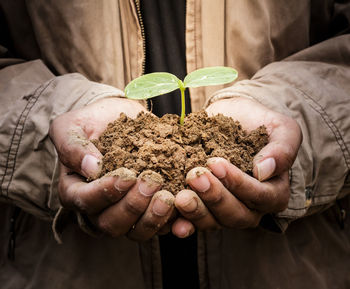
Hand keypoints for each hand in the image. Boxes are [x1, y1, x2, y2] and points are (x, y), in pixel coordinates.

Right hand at [50, 98, 174, 240]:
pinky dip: (172, 220)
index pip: (86, 201)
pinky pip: (159, 226)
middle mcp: (98, 209)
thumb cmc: (91, 122)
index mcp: (75, 191)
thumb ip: (73, 146)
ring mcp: (124, 213)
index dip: (106, 193)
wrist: (117, 120)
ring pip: (136, 231)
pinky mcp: (147, 211)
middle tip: (152, 182)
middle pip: (111, 223)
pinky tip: (183, 205)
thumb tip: (91, 167)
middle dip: (133, 206)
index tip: (127, 176)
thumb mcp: (71, 127)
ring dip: (153, 218)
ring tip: (168, 197)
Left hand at [172, 97, 301, 236]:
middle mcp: (250, 207)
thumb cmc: (259, 124)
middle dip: (214, 197)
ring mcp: (224, 209)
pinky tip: (173, 222)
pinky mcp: (203, 206)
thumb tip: (263, 171)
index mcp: (273, 192)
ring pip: (213, 222)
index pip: (260, 197)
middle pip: (235, 215)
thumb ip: (282, 149)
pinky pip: (194, 222)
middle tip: (195, 176)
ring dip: (197, 211)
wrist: (233, 118)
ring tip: (181, 197)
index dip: (238, 184)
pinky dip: (183, 223)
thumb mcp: (282, 129)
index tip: (216, 163)